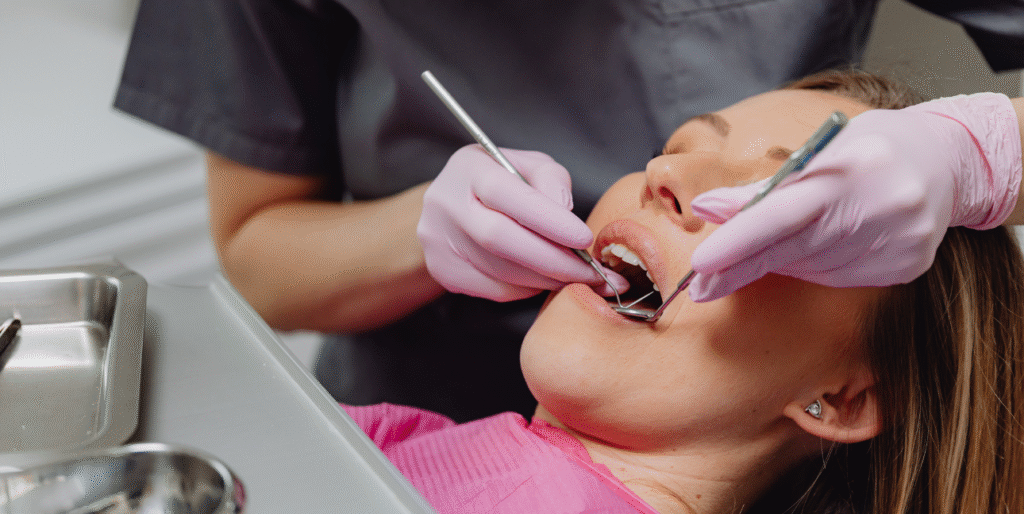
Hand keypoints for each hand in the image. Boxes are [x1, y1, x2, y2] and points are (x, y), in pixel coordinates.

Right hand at [418, 145, 626, 300]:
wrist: (451, 205)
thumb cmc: (500, 181)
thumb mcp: (527, 165)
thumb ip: (550, 179)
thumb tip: (564, 211)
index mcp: (469, 168)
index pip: (507, 195)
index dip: (548, 220)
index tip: (584, 239)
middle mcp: (446, 203)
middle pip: (500, 239)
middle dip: (553, 260)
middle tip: (591, 274)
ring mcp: (439, 240)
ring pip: (500, 270)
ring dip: (545, 279)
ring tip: (577, 278)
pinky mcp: (443, 270)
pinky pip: (493, 290)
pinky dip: (526, 289)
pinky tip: (545, 280)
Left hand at [687, 93, 1021, 301]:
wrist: (948, 158)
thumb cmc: (870, 148)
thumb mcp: (819, 150)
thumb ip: (764, 186)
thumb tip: (706, 208)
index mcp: (853, 166)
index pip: (784, 213)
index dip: (740, 240)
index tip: (701, 264)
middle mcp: (883, 205)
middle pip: (793, 249)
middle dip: (741, 267)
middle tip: (699, 285)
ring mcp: (900, 240)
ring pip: (814, 269)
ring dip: (781, 262)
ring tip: (774, 246)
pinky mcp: (908, 265)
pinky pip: (841, 278)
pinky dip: (816, 268)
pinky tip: (818, 248)